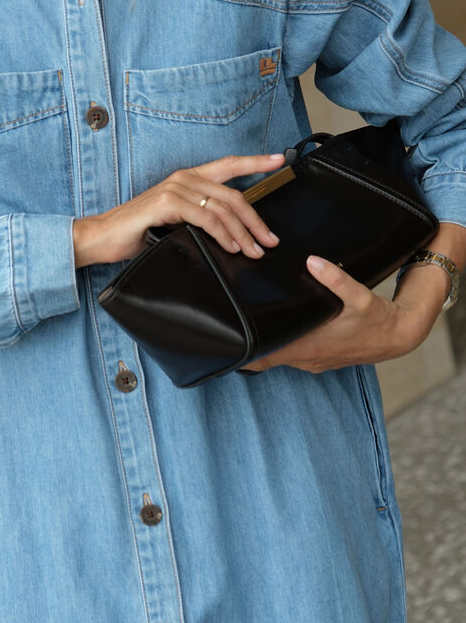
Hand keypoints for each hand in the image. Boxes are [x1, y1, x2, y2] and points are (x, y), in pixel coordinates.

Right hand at [72, 152, 286, 267]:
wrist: (104, 237)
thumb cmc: (139, 232)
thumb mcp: (176, 222)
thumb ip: (200, 219)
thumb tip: (233, 235)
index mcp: (188, 179)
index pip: (228, 166)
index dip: (256, 162)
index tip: (280, 162)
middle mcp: (184, 178)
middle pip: (233, 196)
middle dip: (256, 221)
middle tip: (270, 242)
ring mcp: (175, 188)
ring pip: (223, 209)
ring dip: (243, 233)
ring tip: (254, 252)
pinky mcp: (167, 203)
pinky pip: (206, 218)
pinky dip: (223, 234)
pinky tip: (231, 246)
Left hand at [239, 253, 431, 373]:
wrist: (398, 336)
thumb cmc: (377, 319)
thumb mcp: (360, 296)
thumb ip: (336, 279)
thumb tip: (312, 261)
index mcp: (307, 347)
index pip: (263, 358)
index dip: (241, 353)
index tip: (224, 341)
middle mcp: (305, 358)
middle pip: (264, 358)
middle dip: (246, 345)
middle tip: (228, 326)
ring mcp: (311, 361)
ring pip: (277, 356)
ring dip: (264, 344)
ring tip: (246, 323)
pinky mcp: (318, 359)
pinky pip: (291, 354)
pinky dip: (280, 345)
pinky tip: (276, 328)